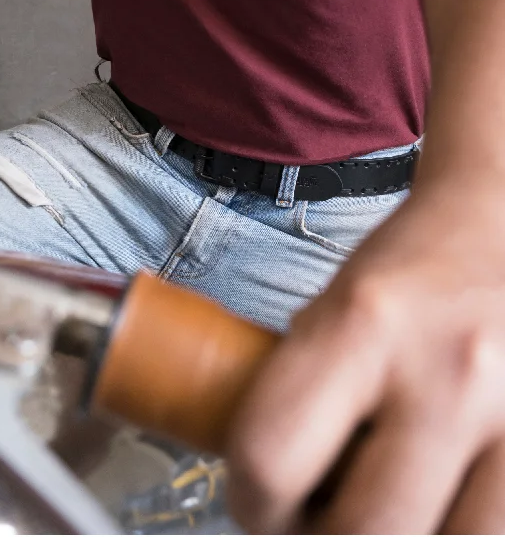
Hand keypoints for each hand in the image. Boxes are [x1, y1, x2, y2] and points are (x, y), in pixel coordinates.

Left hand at [227, 181, 504, 533]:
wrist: (497, 224)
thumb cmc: (407, 270)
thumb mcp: (331, 309)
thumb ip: (299, 396)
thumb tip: (264, 489)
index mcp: (362, 322)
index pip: (270, 459)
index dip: (251, 500)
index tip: (258, 501)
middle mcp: (446, 369)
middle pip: (361, 531)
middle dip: (322, 533)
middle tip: (319, 510)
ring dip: (398, 536)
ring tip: (385, 496)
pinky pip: (492, 530)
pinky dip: (455, 526)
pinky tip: (438, 489)